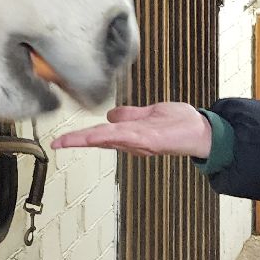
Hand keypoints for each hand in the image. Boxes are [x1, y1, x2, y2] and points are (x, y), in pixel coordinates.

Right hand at [49, 101, 212, 157]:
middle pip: (99, 139)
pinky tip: (97, 135)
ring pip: (108, 139)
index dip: (79, 137)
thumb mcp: (150, 114)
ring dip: (87, 139)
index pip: (100, 133)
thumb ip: (130, 115)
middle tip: (56, 144)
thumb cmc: (180, 124)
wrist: (202, 131)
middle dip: (76, 141)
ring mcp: (140, 141)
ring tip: (67, 141)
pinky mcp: (151, 139)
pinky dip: (109, 136)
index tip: (60, 141)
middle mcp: (131, 140)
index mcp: (129, 133)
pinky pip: (126, 137)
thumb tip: (110, 114)